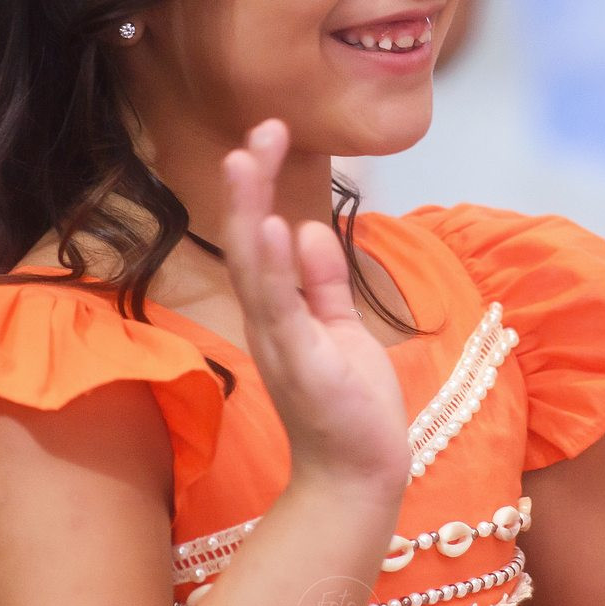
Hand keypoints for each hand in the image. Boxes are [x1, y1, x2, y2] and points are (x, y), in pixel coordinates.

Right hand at [222, 120, 410, 492]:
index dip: (258, 186)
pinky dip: (277, 267)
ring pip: (254, 265)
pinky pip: (283, 307)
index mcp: (276, 309)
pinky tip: (277, 228)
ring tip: (246, 158)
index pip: (260, 235)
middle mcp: (267, 320)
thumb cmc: (348, 406)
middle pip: (248, 240)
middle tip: (257, 130)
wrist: (358, 475)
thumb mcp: (339, 327)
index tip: (268, 136)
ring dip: (250, 211)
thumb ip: (323, 281)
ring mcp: (279, 341)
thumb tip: (307, 227)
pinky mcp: (302, 363)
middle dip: (249, 184)